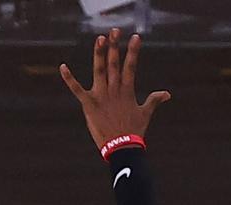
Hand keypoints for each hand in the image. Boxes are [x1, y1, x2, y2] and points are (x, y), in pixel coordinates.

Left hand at [60, 28, 170, 151]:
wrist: (122, 147)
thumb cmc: (134, 131)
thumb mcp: (145, 113)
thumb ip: (154, 100)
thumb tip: (167, 94)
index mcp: (127, 90)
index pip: (130, 66)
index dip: (132, 51)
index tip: (135, 37)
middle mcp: (114, 89)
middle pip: (114, 63)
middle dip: (114, 46)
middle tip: (114, 31)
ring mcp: (101, 96)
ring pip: (99, 70)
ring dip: (99, 54)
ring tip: (100, 39)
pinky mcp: (89, 104)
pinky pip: (77, 89)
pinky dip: (69, 78)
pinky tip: (63, 67)